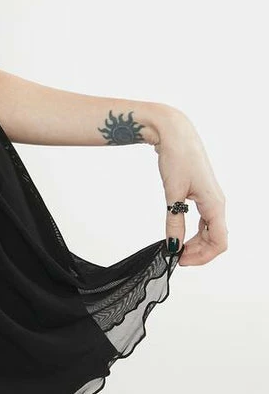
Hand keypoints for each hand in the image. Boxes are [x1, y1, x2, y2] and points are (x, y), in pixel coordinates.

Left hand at [154, 107, 227, 265]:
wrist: (174, 133)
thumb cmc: (177, 157)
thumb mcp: (173, 193)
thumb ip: (174, 221)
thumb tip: (173, 245)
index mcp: (215, 204)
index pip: (219, 242)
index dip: (202, 256)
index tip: (180, 260)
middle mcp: (217, 202)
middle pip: (215, 238)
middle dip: (198, 252)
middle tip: (176, 257)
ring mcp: (210, 197)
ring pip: (210, 229)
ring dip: (196, 242)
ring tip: (176, 247)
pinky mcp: (201, 192)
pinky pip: (204, 219)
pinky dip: (194, 230)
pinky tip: (179, 231)